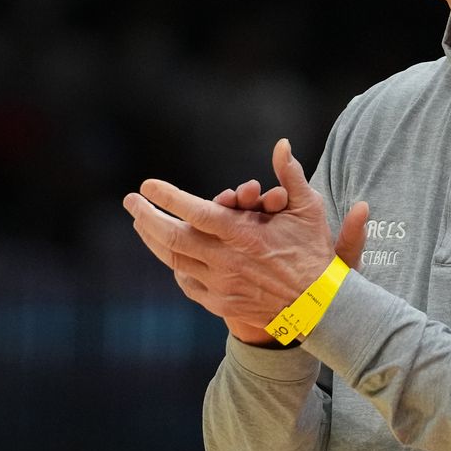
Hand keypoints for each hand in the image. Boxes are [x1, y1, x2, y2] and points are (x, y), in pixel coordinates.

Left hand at [124, 139, 369, 341]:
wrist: (320, 306)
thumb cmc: (314, 252)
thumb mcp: (309, 209)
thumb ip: (291, 176)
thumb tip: (282, 144)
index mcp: (244, 235)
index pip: (195, 212)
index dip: (168, 197)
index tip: (147, 185)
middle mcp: (227, 261)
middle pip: (174, 238)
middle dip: (147, 218)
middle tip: (130, 202)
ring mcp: (222, 285)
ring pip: (176, 261)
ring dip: (154, 240)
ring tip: (140, 224)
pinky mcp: (222, 303)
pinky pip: (188, 284)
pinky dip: (176, 266)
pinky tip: (168, 254)